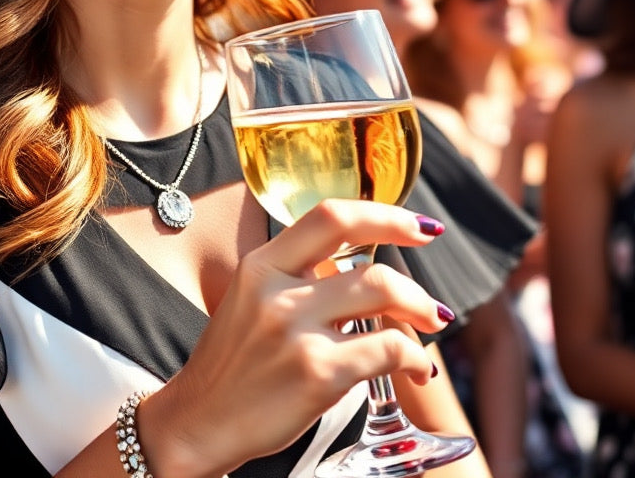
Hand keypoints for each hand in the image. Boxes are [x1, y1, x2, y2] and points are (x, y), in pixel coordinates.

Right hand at [142, 199, 452, 476]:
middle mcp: (278, 290)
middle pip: (369, 263)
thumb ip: (295, 276)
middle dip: (415, 280)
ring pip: (383, 296)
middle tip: (434, 303)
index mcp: (262, 264)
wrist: (200, 420)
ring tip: (431, 328)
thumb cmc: (233, 364)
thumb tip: (358, 267)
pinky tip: (417, 370)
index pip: (329, 217)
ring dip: (421, 311)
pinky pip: (388, 350)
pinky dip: (416, 358)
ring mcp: (297, 331)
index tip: (418, 225)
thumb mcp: (251, 299)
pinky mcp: (317, 374)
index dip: (384, 214)